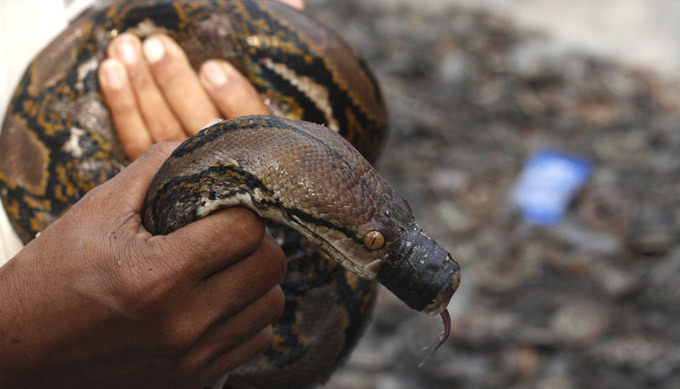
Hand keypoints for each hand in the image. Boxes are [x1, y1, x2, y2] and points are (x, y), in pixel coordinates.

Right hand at [0, 143, 285, 387]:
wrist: (21, 345)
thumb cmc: (56, 272)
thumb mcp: (99, 208)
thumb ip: (159, 166)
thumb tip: (210, 138)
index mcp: (157, 275)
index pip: (245, 229)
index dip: (242, 207)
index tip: (226, 204)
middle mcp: (181, 323)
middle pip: (270, 265)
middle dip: (255, 239)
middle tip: (228, 232)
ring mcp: (190, 357)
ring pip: (271, 303)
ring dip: (256, 278)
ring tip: (224, 266)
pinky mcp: (194, 378)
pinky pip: (257, 338)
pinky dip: (248, 313)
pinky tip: (220, 299)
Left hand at [98, 0, 303, 159]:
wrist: (227, 161)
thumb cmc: (251, 106)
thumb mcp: (277, 76)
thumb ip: (284, 36)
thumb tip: (295, 3)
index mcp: (261, 140)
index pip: (250, 122)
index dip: (233, 97)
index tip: (213, 69)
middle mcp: (224, 158)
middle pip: (199, 125)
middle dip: (175, 83)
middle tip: (156, 45)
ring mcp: (187, 168)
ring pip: (162, 131)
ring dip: (142, 87)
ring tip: (125, 48)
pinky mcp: (155, 171)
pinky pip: (135, 140)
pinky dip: (121, 106)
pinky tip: (110, 72)